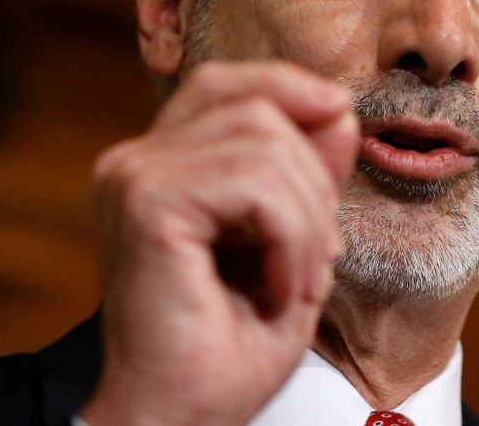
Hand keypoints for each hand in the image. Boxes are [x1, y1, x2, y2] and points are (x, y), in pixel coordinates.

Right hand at [79, 61, 358, 425]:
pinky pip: (258, 184)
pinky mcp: (149, 202)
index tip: (342, 120)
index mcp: (163, 165)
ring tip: (304, 280)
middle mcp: (137, 161)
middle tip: (321, 253)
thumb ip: (308, 174)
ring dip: (310, 218)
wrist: (182, 416)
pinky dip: (295, 236)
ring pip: (267, 143)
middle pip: (257, 106)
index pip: (227, 84)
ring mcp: (136, 176)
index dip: (290, 88)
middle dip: (315, 175)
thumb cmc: (231, 343)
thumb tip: (339, 110)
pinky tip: (286, 287)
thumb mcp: (292, 243)